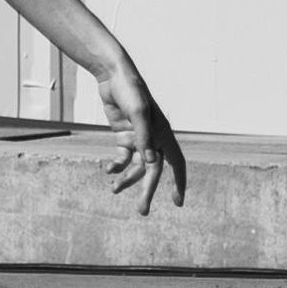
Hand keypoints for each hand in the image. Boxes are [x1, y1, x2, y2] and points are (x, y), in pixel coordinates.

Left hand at [94, 71, 186, 214]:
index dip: (179, 184)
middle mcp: (154, 139)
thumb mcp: (137, 114)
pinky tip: (108, 170)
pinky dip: (115, 165)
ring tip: (114, 190)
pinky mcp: (123, 135)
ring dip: (126, 179)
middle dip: (147, 191)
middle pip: (153, 171)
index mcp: (164, 135)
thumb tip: (150, 164)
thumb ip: (143, 138)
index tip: (178, 203)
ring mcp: (138, 138)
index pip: (177, 164)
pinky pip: (122, 156)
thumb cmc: (130, 92)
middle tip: (142, 211)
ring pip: (135, 166)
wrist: (113, 76)